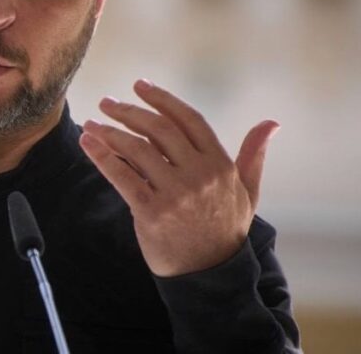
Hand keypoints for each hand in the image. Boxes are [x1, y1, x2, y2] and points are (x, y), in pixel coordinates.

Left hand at [79, 79, 278, 276]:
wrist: (210, 274)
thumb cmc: (226, 229)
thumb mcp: (248, 192)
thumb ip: (253, 155)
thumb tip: (272, 124)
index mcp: (220, 165)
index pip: (189, 120)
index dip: (163, 99)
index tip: (140, 85)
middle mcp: (199, 176)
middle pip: (159, 130)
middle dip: (130, 111)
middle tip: (107, 102)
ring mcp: (176, 195)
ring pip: (137, 150)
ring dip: (110, 132)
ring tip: (92, 123)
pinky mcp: (152, 213)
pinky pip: (122, 177)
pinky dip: (102, 157)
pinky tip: (88, 143)